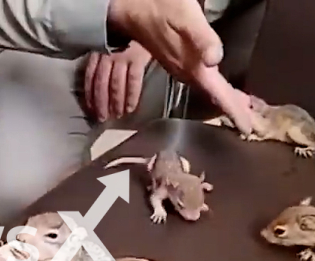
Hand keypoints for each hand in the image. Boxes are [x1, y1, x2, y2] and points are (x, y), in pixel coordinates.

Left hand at [84, 42, 151, 120]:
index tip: (91, 110)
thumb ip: (102, 63)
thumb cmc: (126, 39)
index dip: (89, 96)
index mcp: (98, 53)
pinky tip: (130, 108)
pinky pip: (132, 81)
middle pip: (101, 84)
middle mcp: (107, 55)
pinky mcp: (137, 58)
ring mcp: (122, 57)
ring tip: (117, 115)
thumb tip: (97, 88)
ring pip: (115, 85)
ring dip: (115, 103)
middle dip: (101, 104)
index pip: (90, 78)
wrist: (145, 24)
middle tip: (102, 118)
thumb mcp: (109, 47)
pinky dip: (131, 96)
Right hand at [107, 0, 251, 134]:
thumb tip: (215, 60)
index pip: (218, 94)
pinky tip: (218, 88)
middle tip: (251, 123)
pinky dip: (215, 90)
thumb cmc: (159, 9)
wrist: (131, 11)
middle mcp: (186, 73)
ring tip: (240, 109)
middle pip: (214, 97)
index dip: (234, 111)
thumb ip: (203, 39)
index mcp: (192, 66)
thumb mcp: (185, 18)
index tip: (247, 128)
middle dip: (233, 110)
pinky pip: (202, 83)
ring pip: (208, 92)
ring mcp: (180, 69)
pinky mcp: (177, 63)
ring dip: (224, 101)